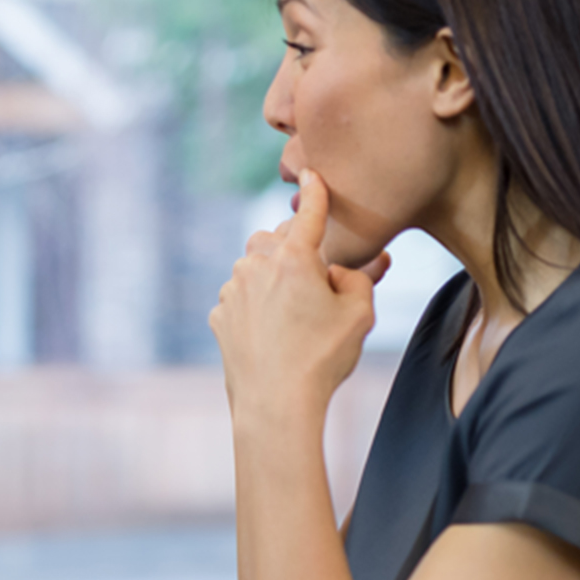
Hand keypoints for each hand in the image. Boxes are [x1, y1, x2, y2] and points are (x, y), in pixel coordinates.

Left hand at [210, 169, 391, 416]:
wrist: (275, 405)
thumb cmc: (323, 359)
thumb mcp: (359, 314)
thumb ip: (359, 278)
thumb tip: (346, 268)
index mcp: (294, 257)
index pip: (309, 213)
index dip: (316, 192)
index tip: (312, 174)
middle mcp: (256, 265)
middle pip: (276, 238)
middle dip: (295, 248)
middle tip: (316, 278)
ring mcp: (232, 290)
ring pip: (254, 268)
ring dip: (272, 278)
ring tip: (295, 313)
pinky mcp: (219, 315)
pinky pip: (240, 297)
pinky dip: (255, 304)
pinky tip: (273, 331)